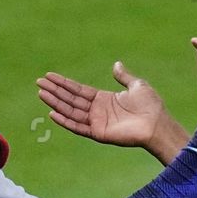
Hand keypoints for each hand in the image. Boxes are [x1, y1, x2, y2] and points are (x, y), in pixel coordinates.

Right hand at [37, 62, 167, 149]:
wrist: (157, 122)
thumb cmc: (151, 105)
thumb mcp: (136, 85)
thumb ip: (123, 76)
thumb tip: (116, 64)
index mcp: (104, 99)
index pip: (78, 90)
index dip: (64, 83)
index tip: (49, 76)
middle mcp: (97, 110)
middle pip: (71, 99)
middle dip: (55, 90)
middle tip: (39, 82)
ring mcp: (97, 122)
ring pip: (71, 111)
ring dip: (56, 102)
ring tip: (41, 93)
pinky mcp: (98, 133)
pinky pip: (78, 126)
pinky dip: (65, 121)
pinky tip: (52, 113)